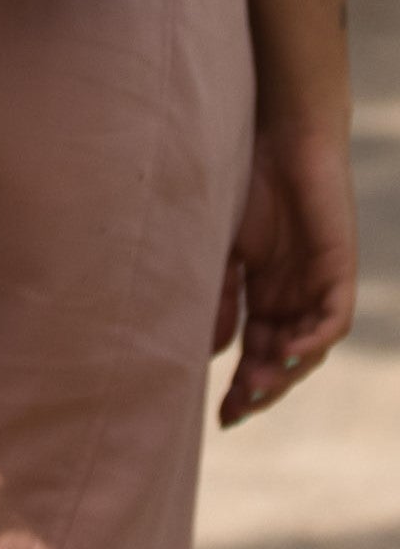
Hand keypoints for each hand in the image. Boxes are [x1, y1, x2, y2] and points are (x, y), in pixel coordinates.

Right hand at [215, 126, 356, 426]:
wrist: (277, 133)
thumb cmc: (241, 179)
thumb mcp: (220, 247)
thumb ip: (218, 295)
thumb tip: (210, 351)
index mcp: (266, 292)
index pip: (256, 352)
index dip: (242, 386)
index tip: (219, 415)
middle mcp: (296, 296)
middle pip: (283, 359)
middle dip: (262, 390)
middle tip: (234, 412)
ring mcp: (319, 284)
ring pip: (310, 347)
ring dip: (285, 372)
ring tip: (256, 389)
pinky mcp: (338, 269)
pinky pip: (333, 319)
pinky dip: (312, 339)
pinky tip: (287, 352)